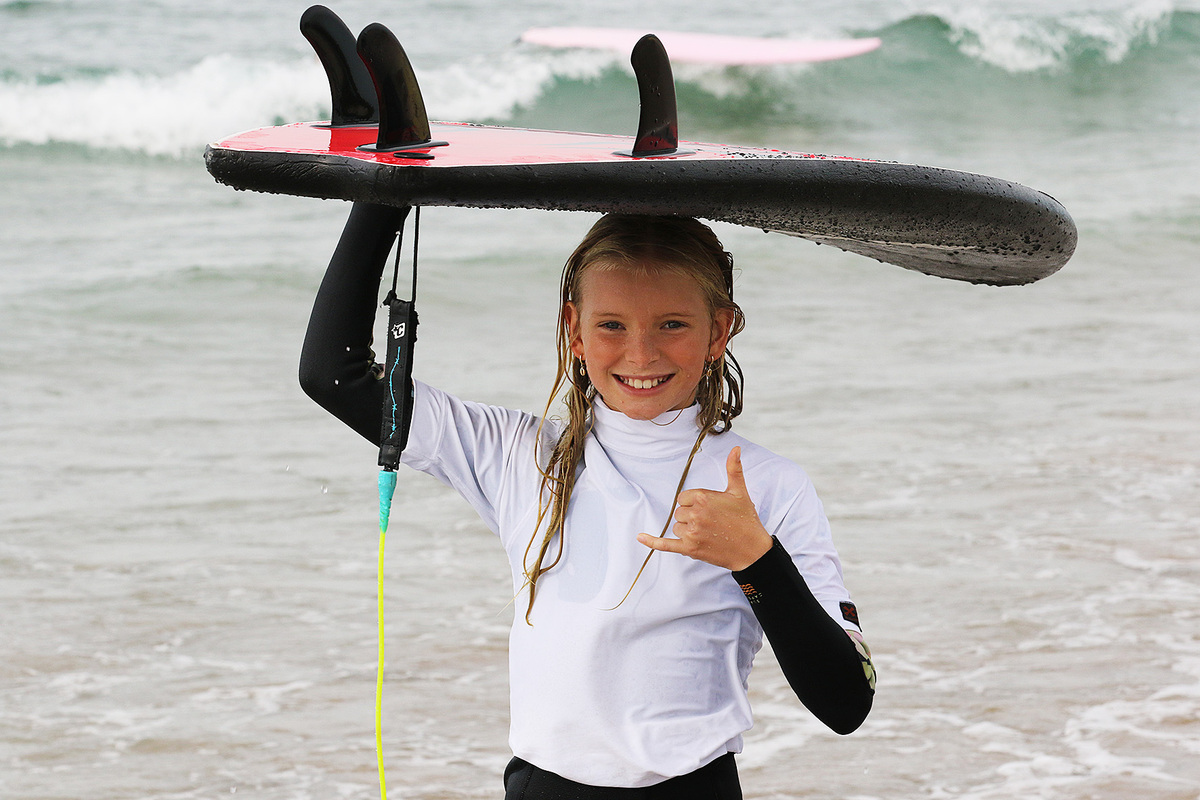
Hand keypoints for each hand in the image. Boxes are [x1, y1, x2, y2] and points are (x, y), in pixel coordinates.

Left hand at [637, 446, 773, 570]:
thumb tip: (735, 448)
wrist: (752, 550)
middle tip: (711, 522)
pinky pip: (665, 544)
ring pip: (677, 528)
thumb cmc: (746, 520)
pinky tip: (640, 537)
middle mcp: (695, 514)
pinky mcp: (690, 549)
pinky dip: (652, 542)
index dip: (694, 503)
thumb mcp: (739, 492)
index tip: (709, 509)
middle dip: (691, 517)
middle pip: (679, 512)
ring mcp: (691, 533)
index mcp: (703, 497)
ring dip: (687, 531)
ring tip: (708, 533)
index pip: (683, 497)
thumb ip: (734, 469)